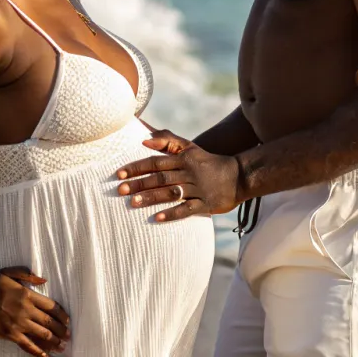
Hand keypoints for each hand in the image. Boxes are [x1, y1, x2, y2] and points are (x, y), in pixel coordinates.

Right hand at [0, 266, 70, 355]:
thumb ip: (26, 273)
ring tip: (62, 346)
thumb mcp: (8, 272)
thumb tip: (43, 279)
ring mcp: (19, 324)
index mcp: (27, 294)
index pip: (50, 305)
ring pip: (41, 334)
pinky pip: (27, 345)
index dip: (61, 314)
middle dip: (61, 330)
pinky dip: (38, 351)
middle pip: (49, 322)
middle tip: (69, 335)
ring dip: (54, 341)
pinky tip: (45, 355)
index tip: (67, 320)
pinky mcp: (11, 335)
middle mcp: (26, 310)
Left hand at [116, 130, 241, 221]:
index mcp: (183, 159)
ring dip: (151, 197)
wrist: (238, 175)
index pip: (155, 162)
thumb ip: (167, 140)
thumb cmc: (207, 161)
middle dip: (139, 183)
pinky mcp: (205, 204)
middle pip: (160, 177)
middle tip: (120, 190)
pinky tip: (157, 218)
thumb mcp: (190, 147)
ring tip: (133, 202)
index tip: (119, 173)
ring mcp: (197, 189)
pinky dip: (172, 214)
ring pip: (171, 193)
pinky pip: (187, 210)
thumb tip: (144, 139)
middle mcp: (188, 173)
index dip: (137, 167)